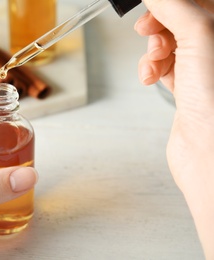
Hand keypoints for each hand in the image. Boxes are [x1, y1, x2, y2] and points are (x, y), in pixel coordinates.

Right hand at [135, 0, 213, 257]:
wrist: (209, 155)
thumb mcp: (199, 37)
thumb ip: (175, 7)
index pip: (201, 3)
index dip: (175, 3)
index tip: (153, 6)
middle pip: (184, 18)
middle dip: (161, 23)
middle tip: (147, 29)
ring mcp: (205, 68)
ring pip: (171, 41)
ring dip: (154, 49)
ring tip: (154, 61)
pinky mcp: (188, 85)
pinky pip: (164, 64)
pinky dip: (151, 67)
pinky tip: (150, 76)